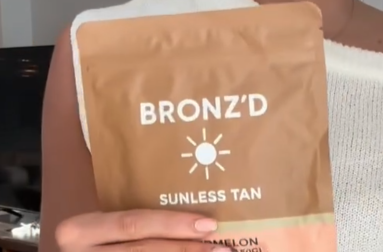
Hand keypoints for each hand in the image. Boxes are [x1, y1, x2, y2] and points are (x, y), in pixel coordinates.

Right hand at [56, 209, 230, 251]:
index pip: (133, 224)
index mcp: (79, 231)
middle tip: (221, 247)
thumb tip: (192, 216)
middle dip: (186, 249)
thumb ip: (133, 221)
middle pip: (144, 250)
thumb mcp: (103, 226)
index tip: (208, 223)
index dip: (172, 224)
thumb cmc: (92, 240)